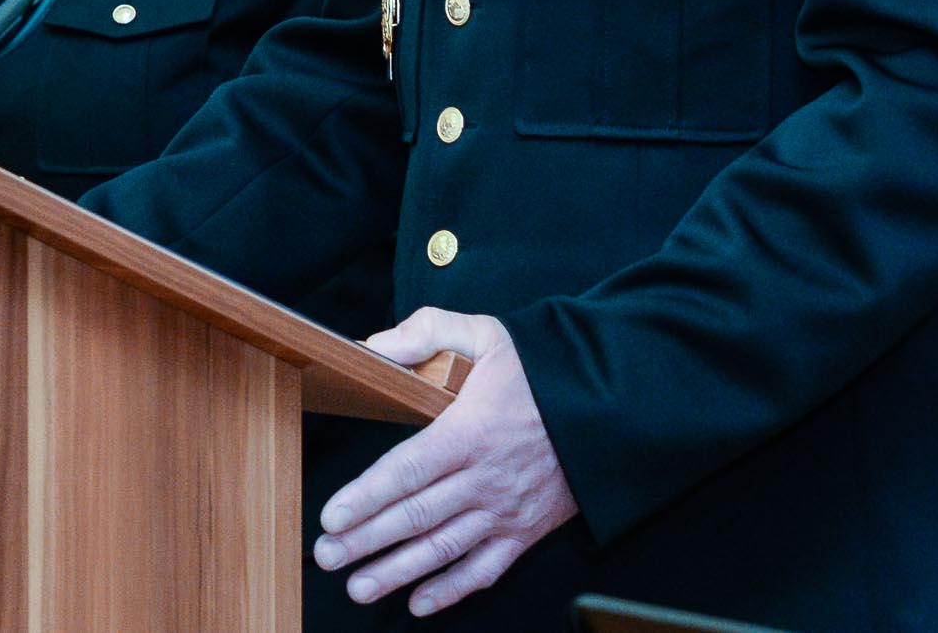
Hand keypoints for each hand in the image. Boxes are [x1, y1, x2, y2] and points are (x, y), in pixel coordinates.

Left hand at [313, 308, 577, 616]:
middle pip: (417, 516)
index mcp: (468, 431)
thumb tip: (374, 345)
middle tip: (327, 556)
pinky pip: (486, 569)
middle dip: (367, 540)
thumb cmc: (542, 371)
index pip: (407, 470)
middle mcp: (484, 478)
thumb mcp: (485, 335)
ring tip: (359, 587)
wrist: (610, 408)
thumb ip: (427, 333)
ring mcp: (505, 510)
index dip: (367, 496)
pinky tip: (420, 603)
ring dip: (399, 572)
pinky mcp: (526, 531)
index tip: (332, 517)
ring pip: (444, 549)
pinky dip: (453, 590)